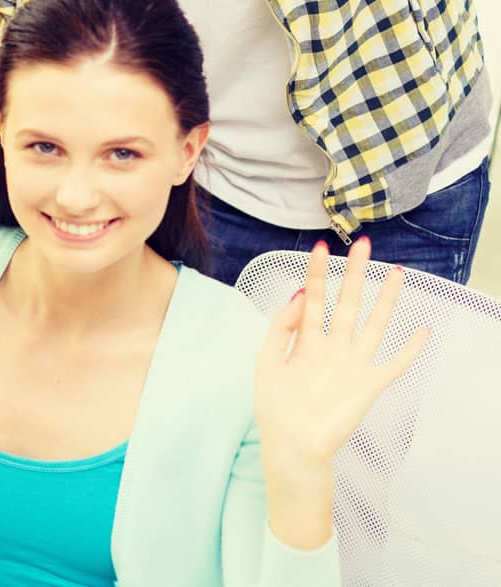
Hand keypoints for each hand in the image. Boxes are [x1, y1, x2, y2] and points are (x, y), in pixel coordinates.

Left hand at [254, 238, 429, 472]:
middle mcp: (332, 348)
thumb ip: (281, 327)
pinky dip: (410, 349)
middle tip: (363, 245)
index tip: (321, 247)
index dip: (316, 274)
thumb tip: (298, 295)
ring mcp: (353, 365)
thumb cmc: (274, 407)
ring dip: (385, 300)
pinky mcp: (369, 386)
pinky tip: (422, 330)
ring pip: (374, 325)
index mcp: (305, 341)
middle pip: (347, 303)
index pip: (313, 299)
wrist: (293, 445)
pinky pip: (394, 364)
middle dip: (354, 274)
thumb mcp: (267, 360)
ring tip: (396, 273)